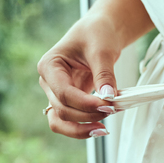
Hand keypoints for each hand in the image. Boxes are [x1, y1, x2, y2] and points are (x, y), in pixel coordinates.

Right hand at [37, 0, 153, 138]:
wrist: (100, 32)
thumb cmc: (98, 34)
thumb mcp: (102, 50)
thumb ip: (104, 74)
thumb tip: (108, 97)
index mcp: (49, 65)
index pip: (63, 93)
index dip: (85, 103)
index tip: (109, 106)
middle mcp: (49, 82)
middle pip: (63, 109)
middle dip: (88, 114)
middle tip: (114, 110)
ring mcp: (57, 93)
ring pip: (61, 120)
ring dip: (81, 128)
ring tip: (104, 129)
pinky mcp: (69, 100)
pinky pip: (70, 120)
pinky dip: (83, 126)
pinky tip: (101, 128)